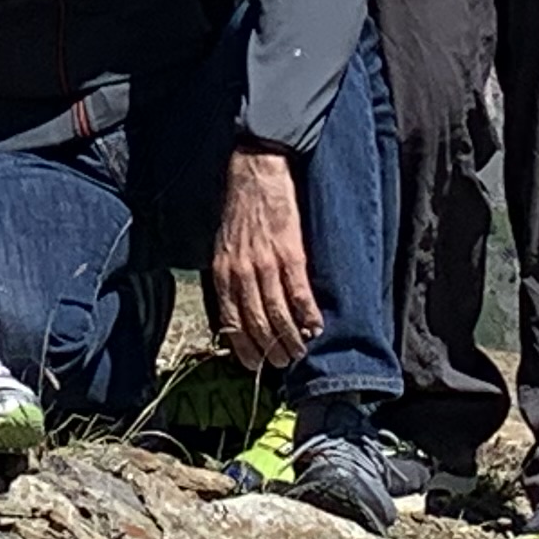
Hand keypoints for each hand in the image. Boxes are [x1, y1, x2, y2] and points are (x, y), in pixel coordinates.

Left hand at [209, 145, 320, 372]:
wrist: (256, 173)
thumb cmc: (240, 212)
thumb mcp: (222, 247)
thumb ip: (229, 279)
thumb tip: (237, 315)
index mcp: (223, 273)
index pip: (231, 324)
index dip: (244, 349)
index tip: (254, 365)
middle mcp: (242, 273)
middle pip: (257, 325)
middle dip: (270, 351)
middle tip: (282, 363)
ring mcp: (266, 264)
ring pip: (279, 315)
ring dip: (291, 339)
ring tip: (300, 351)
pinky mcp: (291, 253)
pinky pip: (300, 294)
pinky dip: (309, 315)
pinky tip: (316, 326)